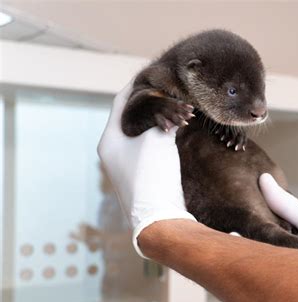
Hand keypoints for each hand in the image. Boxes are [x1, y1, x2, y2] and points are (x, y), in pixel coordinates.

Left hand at [97, 82, 195, 257]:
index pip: (121, 103)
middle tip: (166, 88)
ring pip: (141, 132)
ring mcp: (126, 164)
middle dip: (149, 102)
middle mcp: (113, 151)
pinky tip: (174, 129)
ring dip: (156, 120)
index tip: (151, 73)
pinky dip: (160, 135)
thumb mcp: (156, 139)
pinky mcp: (140, 173)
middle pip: (131, 117)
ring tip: (172, 105)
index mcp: (109, 140)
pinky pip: (149, 146)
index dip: (136, 85)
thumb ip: (161, 119)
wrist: (159, 218)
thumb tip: (171, 109)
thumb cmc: (152, 175)